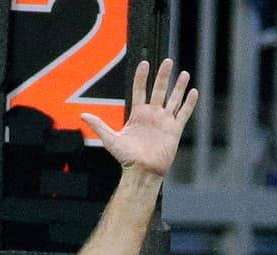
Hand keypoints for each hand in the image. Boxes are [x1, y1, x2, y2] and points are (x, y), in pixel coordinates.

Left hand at [83, 59, 197, 177]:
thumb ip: (99, 125)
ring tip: (183, 73)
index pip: (140, 91)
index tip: (143, 64)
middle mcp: (152, 115)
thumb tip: (83, 115)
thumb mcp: (110, 139)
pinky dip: (189, 103)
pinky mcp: (175, 129)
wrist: (142, 171)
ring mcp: (164, 121)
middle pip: (158, 90)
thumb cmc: (126, 158)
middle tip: (167, 61)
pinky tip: (193, 91)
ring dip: (178, 87)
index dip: (141, 77)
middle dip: (163, 76)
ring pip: (173, 99)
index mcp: (137, 115)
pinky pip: (184, 113)